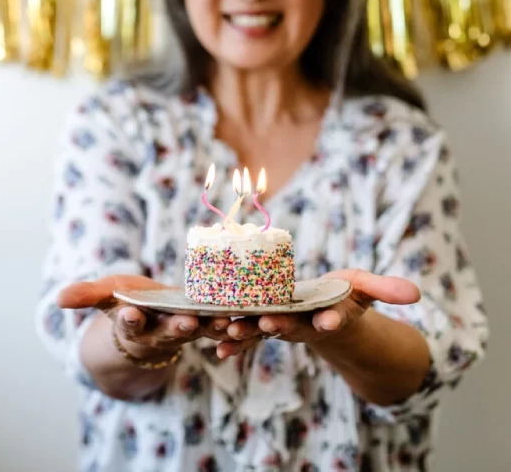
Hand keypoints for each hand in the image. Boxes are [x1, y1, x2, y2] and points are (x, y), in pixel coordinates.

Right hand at [57, 274, 260, 360]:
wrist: (151, 315)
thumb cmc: (125, 301)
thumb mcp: (106, 296)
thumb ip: (86, 296)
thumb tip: (58, 298)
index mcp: (134, 325)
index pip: (129, 324)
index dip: (128, 320)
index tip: (128, 314)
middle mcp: (160, 332)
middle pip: (167, 332)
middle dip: (175, 327)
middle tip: (184, 322)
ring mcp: (185, 330)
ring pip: (198, 332)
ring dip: (210, 328)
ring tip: (223, 322)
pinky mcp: (204, 323)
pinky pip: (219, 326)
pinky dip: (231, 323)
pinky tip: (245, 316)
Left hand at [222, 269, 420, 351]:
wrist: (323, 313)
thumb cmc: (345, 297)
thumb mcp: (366, 289)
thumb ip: (386, 290)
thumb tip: (416, 294)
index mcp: (331, 314)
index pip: (335, 318)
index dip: (335, 319)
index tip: (332, 319)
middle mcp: (305, 324)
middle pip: (295, 326)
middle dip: (283, 326)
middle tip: (271, 324)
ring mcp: (283, 325)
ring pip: (265, 330)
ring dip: (250, 332)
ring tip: (233, 332)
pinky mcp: (264, 323)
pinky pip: (248, 333)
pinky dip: (234, 340)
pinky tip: (218, 346)